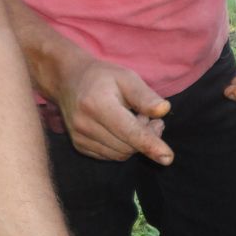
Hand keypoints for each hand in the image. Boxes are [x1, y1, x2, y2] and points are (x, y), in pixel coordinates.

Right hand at [55, 54, 172, 164]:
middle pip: (128, 146)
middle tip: (148, 116)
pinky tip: (121, 128)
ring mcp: (80, 138)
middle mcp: (85, 125)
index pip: (129, 131)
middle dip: (146, 136)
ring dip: (134, 142)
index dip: (150, 145)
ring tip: (133, 119)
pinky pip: (111, 156)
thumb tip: (163, 111)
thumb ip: (145, 96)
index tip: (168, 158)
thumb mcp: (126, 77)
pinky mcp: (79, 146)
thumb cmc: (102, 77)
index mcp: (98, 105)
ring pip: (121, 154)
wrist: (67, 80)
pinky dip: (122, 146)